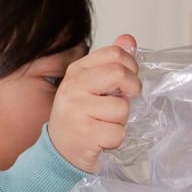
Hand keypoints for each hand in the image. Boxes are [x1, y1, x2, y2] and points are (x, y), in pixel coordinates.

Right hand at [49, 34, 141, 171]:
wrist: (60, 152)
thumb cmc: (79, 118)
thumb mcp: (91, 86)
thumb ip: (111, 63)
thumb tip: (129, 39)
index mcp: (77, 71)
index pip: (115, 54)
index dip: (130, 68)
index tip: (126, 83)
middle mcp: (73, 86)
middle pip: (120, 74)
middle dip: (132, 90)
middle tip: (123, 102)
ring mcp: (77, 110)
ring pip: (122, 108)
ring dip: (120, 121)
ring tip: (104, 125)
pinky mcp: (85, 133)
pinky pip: (118, 133)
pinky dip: (115, 140)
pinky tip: (101, 140)